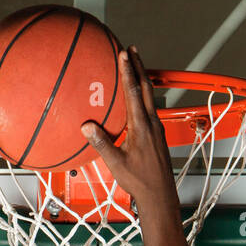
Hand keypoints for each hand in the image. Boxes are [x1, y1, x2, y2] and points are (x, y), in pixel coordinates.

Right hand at [80, 48, 173, 202]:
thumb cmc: (139, 181)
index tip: (124, 54)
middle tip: (132, 50)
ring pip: (150, 96)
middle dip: (139, 67)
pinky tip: (138, 98)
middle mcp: (152, 124)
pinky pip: (150, 108)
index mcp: (141, 127)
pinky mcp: (158, 135)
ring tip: (136, 66)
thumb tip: (87, 127)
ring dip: (142, 79)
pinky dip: (143, 95)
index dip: (128, 71)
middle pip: (146, 87)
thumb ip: (102, 143)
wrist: (159, 195)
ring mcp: (157, 128)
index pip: (133, 92)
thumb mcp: (116, 163)